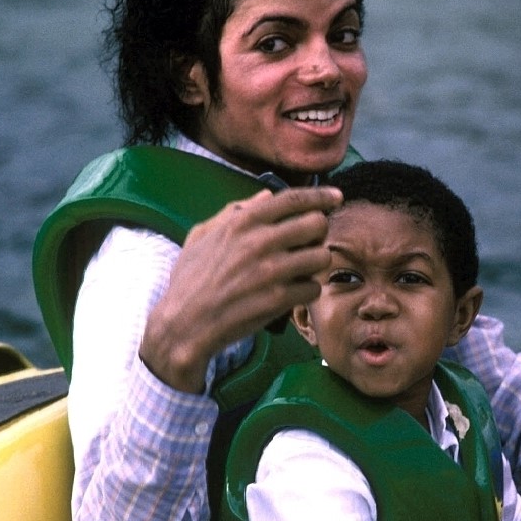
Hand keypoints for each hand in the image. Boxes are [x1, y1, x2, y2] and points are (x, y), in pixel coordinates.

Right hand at [140, 185, 342, 392]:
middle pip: (317, 223)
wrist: (184, 324)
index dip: (321, 195)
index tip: (336, 197)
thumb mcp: (202, 236)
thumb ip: (234, 212)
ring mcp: (271, 271)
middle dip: (318, 233)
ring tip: (299, 272)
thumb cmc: (190, 281)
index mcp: (242, 221)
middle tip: (308, 244)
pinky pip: (313, 288)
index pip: (293, 198)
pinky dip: (307, 292)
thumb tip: (265, 196)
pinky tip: (292, 294)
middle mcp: (260, 241)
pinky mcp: (278, 299)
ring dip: (315, 265)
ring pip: (321, 256)